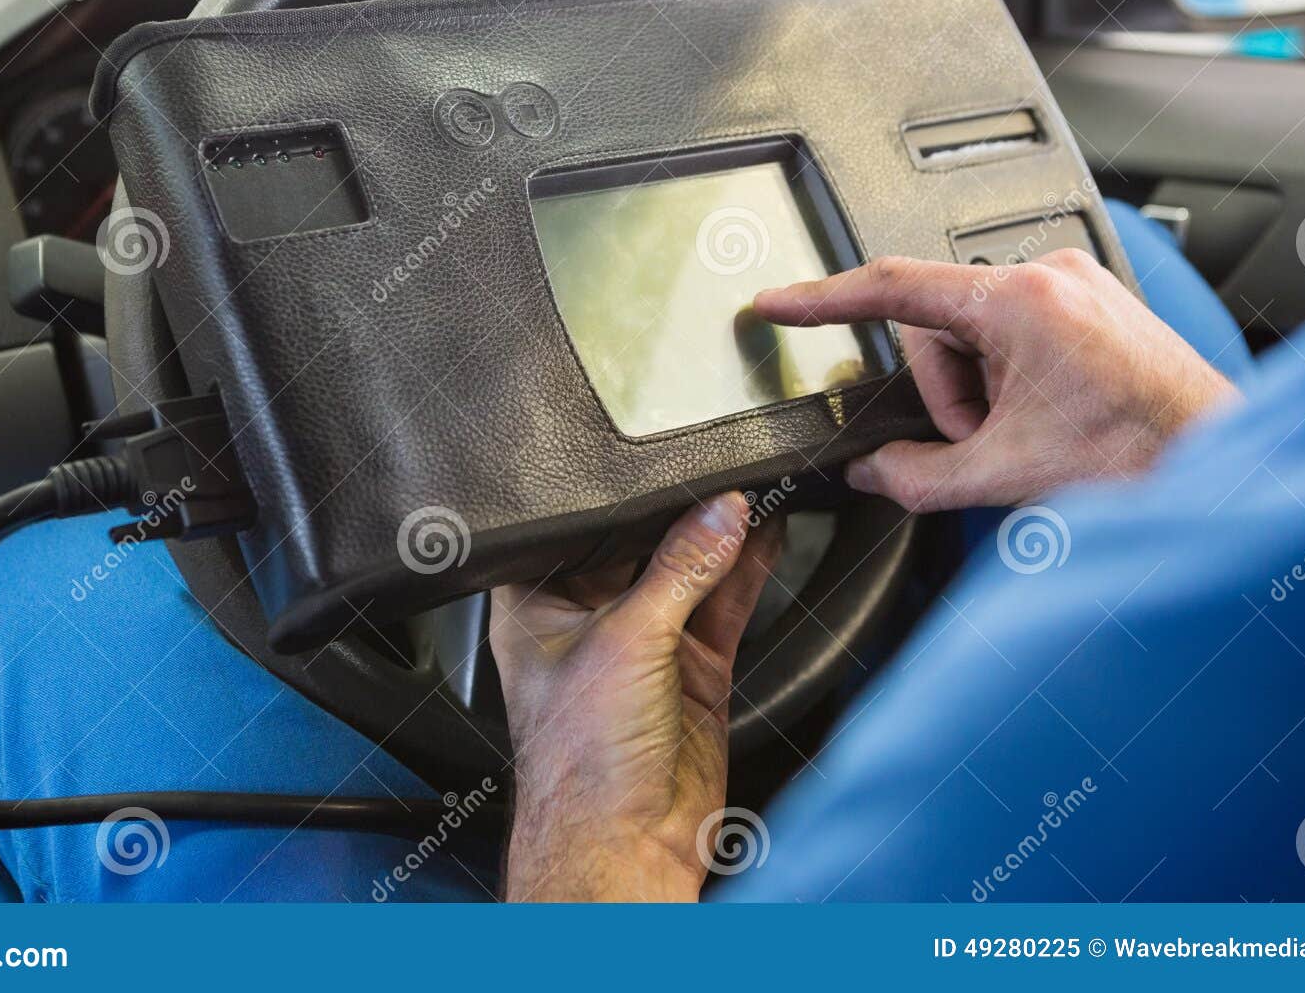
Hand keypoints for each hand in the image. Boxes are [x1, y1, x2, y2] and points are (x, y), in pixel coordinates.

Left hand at [491, 493, 784, 901]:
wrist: (625, 847)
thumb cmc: (579, 765)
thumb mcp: (627, 642)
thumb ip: (680, 572)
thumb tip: (719, 514)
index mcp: (538, 605)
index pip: (576, 529)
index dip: (612, 496)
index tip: (655, 457)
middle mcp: (589, 620)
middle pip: (638, 545)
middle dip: (677, 509)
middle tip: (715, 469)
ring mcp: (645, 644)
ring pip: (688, 570)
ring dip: (719, 533)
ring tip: (750, 485)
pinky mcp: (693, 668)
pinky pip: (723, 604)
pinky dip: (747, 569)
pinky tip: (766, 530)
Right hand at [754, 249, 1237, 510]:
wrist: (1220, 462)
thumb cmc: (1142, 456)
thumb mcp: (1002, 475)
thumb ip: (913, 476)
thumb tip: (871, 470)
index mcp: (1018, 302)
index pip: (890, 289)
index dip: (820, 299)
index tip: (776, 302)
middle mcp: (1046, 274)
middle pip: (935, 328)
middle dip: (946, 395)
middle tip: (983, 442)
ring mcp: (1071, 283)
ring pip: (972, 334)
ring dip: (979, 393)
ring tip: (1026, 434)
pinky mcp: (1088, 299)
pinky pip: (1012, 331)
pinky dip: (1008, 379)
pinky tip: (1045, 416)